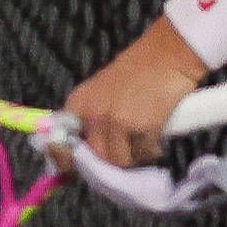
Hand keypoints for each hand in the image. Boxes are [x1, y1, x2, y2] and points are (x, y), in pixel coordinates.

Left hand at [63, 21, 208, 169]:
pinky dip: (152, 149)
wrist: (166, 55)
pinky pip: (144, 153)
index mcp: (78, 104)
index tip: (76, 171)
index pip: (61, 144)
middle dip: (113, 160)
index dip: (67, 162)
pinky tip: (157, 133)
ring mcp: (115, 122)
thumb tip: (88, 153)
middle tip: (127, 152)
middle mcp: (92, 115)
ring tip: (144, 139)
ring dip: (135, 156)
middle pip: (96, 160)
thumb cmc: (138, 72)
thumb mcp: (102, 91)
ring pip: (121, 161)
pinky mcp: (139, 127)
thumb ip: (90, 119)